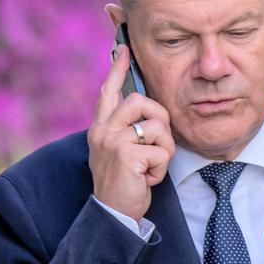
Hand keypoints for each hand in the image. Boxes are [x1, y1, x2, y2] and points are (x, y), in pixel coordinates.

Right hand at [88, 45, 174, 221]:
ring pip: (157, 127)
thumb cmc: (122, 184)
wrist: (112, 214)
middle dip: (160, 120)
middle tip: (156, 144)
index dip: (117, 69)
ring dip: (162, 151)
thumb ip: (125, 130)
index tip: (124, 49)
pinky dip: (160, 170)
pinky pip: (160, 152)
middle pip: (141, 101)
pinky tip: (146, 180)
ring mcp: (112, 142)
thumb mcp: (118, 152)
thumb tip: (144, 108)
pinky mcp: (126, 156)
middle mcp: (102, 131)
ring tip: (148, 168)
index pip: (108, 91)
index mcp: (100, 128)